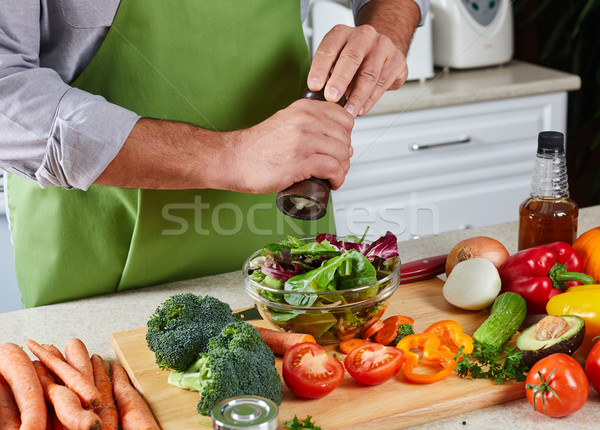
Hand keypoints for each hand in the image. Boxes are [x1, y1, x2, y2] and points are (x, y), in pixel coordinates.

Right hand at [230, 98, 353, 193]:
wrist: (236, 159)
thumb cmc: (258, 147)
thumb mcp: (285, 122)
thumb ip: (306, 123)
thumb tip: (330, 136)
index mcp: (304, 109)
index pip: (343, 117)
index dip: (346, 135)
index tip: (340, 146)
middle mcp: (306, 121)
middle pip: (345, 138)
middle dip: (344, 155)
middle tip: (337, 165)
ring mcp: (304, 140)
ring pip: (342, 154)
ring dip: (342, 169)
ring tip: (334, 176)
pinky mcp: (301, 161)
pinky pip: (334, 168)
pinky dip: (338, 179)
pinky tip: (332, 182)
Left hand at [307, 24, 407, 116]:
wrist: (381, 50)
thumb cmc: (353, 58)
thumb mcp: (336, 59)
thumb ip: (328, 73)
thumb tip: (318, 94)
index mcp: (342, 33)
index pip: (329, 49)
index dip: (320, 68)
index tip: (314, 86)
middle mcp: (363, 35)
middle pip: (351, 58)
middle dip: (340, 80)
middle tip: (331, 98)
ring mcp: (382, 46)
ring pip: (369, 74)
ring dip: (357, 96)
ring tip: (348, 111)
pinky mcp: (396, 61)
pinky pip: (382, 83)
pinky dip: (370, 100)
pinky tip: (361, 109)